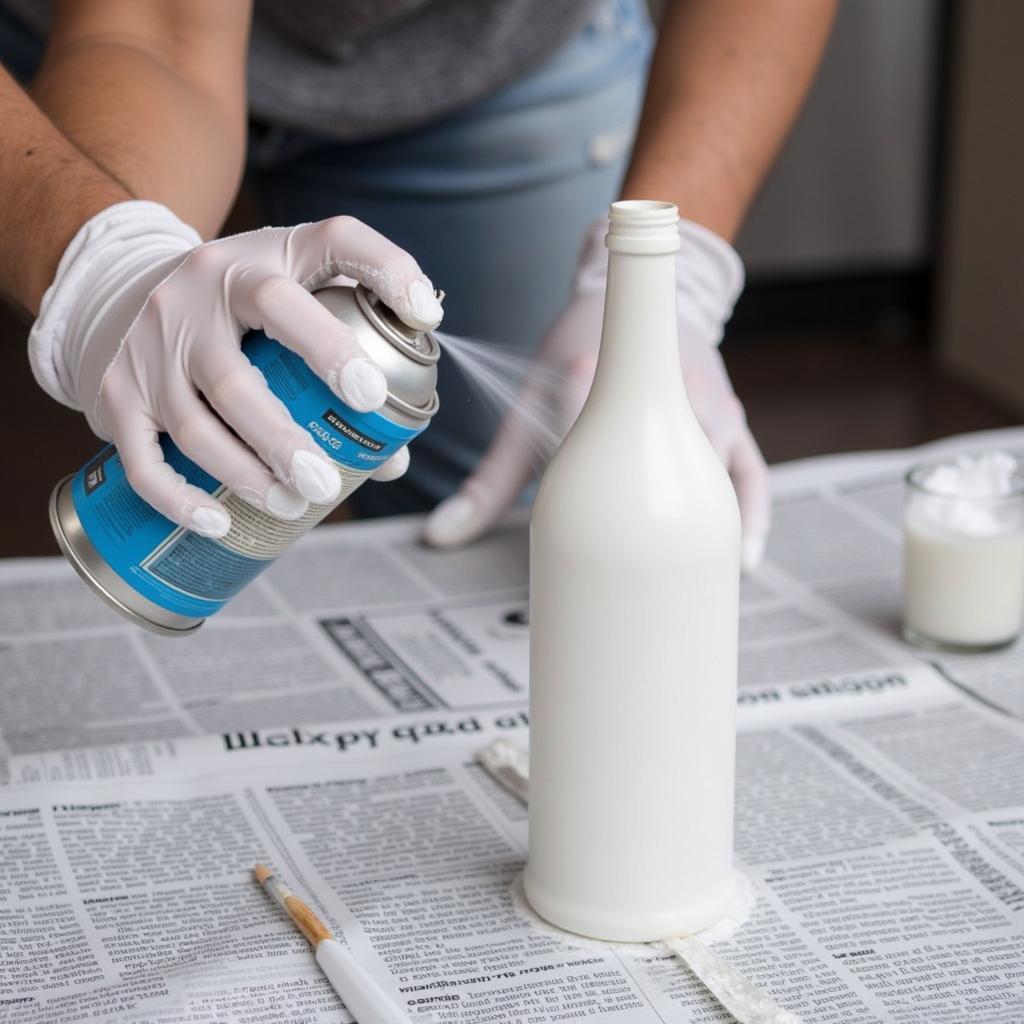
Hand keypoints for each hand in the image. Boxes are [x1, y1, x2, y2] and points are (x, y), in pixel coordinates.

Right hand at [29, 202, 443, 536]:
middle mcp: (206, 289)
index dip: (385, 271)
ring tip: (296, 503)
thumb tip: (391, 459)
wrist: (127, 290)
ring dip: (248, 471)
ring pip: (197, 418)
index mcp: (268, 258)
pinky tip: (219, 521)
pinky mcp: (119, 389)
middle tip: (329, 475)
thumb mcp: (299, 298)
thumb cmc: (243, 309)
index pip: (333, 243)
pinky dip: (178, 497)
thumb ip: (355, 360)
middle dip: (290, 425)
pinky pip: (141, 455)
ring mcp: (154, 340)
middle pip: (246, 360)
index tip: (425, 316)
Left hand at [424, 216, 770, 570]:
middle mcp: (661, 393)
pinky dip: (751, 518)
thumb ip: (487, 479)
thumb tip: (437, 538)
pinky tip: (742, 561)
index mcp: (598, 381)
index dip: (577, 499)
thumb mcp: (525, 407)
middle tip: (628, 597)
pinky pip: (751, 475)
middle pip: (658, 472)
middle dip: (648, 536)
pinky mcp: (732, 421)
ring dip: (707, 535)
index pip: (587, 446)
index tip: (566, 560)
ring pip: (714, 478)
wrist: (631, 295)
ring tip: (691, 593)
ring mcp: (706, 408)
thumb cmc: (574, 354)